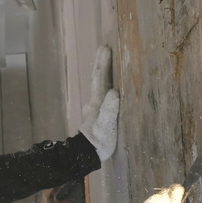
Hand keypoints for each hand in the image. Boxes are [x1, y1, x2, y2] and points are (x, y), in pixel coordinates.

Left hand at [78, 45, 118, 161]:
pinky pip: (102, 95)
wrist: (87, 154)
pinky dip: (105, 85)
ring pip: (99, 86)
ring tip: (106, 61)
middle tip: (104, 48)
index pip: (100, 78)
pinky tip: (109, 87)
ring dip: (102, 72)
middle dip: (101, 63)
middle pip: (98, 79)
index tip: (105, 47)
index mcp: (98, 101)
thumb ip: (110, 109)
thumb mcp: (106, 125)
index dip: (103, 64)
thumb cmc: (99, 140)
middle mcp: (95, 102)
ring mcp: (96, 108)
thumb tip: (114, 91)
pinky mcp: (98, 115)